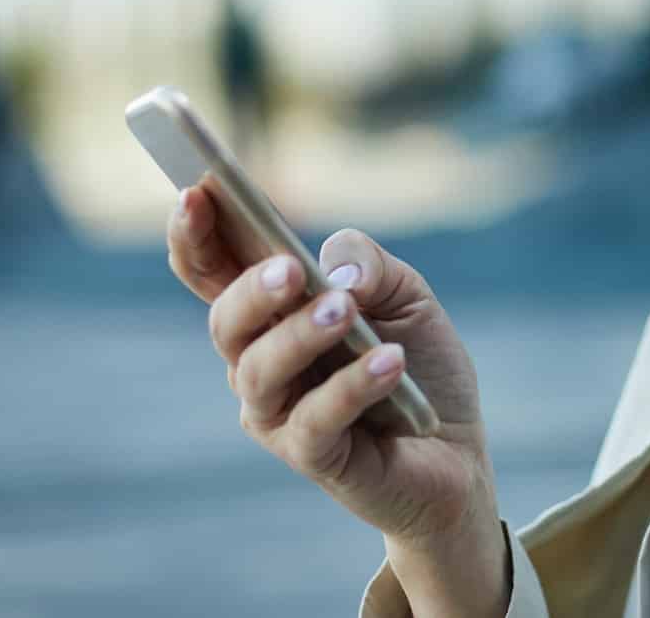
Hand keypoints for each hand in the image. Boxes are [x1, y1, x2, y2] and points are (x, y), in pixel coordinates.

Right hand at [166, 186, 507, 591]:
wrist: (456, 449)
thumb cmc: (418, 361)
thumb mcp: (407, 294)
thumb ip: (369, 264)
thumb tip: (337, 271)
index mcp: (272, 312)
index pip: (213, 270)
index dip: (194, 234)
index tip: (194, 191)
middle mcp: (259, 362)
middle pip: (225, 321)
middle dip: (250, 290)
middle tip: (289, 268)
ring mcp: (279, 414)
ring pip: (260, 371)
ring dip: (300, 335)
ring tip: (344, 310)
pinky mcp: (314, 457)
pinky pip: (316, 421)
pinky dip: (352, 386)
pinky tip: (390, 362)